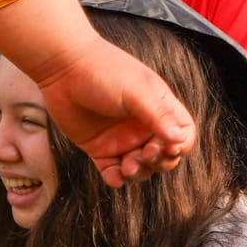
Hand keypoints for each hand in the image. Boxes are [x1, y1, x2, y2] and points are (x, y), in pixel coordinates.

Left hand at [32, 38, 193, 186]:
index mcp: (158, 109)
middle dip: (160, 162)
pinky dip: (116, 179)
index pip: (182, 134)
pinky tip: (115, 176)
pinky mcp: (99, 148)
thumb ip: (158, 116)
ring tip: (126, 166)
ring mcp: (121, 139)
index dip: (180, 145)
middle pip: (164, 156)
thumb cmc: (104, 72)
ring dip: (139, 172)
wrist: (63, 67)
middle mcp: (142, 126)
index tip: (168, 146)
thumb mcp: (136, 91)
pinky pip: (112, 172)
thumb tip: (179, 140)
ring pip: (141, 168)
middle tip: (144, 155)